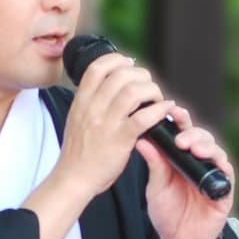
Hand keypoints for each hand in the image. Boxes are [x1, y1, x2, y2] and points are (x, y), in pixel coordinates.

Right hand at [55, 52, 173, 197]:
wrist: (74, 179)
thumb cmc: (78, 153)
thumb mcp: (77, 119)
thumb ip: (91, 101)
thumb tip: (108, 85)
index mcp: (81, 101)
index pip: (97, 67)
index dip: (117, 59)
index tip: (129, 64)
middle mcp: (93, 108)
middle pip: (120, 75)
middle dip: (141, 75)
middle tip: (148, 85)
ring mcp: (106, 123)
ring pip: (133, 91)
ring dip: (151, 90)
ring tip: (157, 98)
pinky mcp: (120, 140)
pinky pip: (143, 118)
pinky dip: (159, 110)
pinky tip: (165, 110)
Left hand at [140, 105, 234, 238]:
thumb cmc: (166, 213)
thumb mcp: (155, 187)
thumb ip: (154, 164)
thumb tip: (142, 140)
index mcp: (181, 158)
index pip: (183, 132)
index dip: (180, 120)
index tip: (173, 111)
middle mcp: (199, 162)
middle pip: (202, 138)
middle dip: (192, 134)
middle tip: (180, 138)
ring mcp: (212, 175)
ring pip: (216, 152)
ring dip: (206, 147)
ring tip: (194, 148)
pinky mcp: (224, 191)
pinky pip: (227, 174)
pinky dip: (222, 166)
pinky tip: (214, 163)